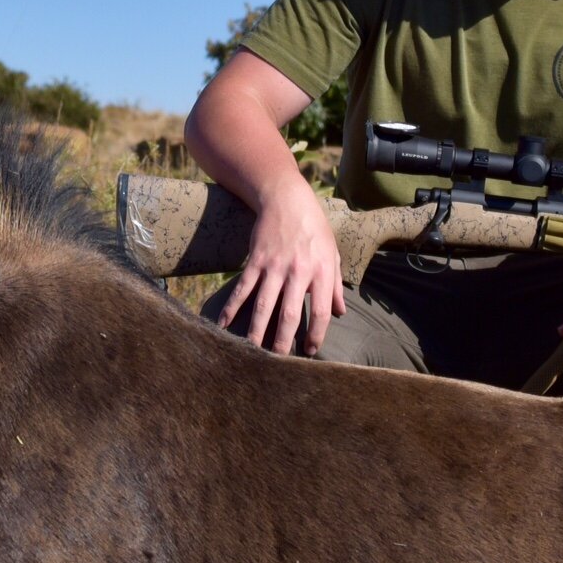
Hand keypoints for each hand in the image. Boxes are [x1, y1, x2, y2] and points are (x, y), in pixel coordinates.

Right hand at [216, 180, 344, 355]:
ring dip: (257, 331)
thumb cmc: (314, 227)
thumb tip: (339, 312)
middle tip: (277, 363)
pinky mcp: (255, 261)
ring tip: (252, 352)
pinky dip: (232, 307)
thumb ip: (336, 285)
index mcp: (321, 270)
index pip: (320, 310)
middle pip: (289, 313)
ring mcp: (274, 266)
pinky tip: (224, 324)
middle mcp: (298, 270)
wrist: (286, 198)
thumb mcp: (332, 253)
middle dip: (282, 341)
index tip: (310, 351)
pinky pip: (243, 289)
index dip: (316, 333)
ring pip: (264, 305)